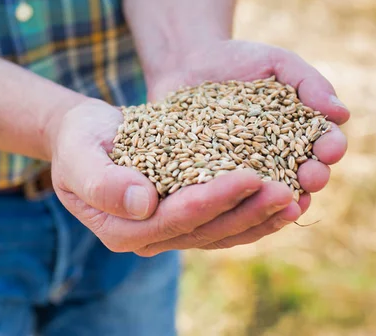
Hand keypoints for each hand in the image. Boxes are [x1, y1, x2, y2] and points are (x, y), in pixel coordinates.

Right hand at [50, 99, 302, 255]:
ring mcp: (166, 231)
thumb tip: (143, 203)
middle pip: (205, 230)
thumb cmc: (79, 140)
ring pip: (219, 231)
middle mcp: (146, 238)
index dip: (214, 199)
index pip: (174, 218)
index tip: (250, 176)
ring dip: (259, 218)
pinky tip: (283, 200)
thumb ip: (101, 182)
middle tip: (289, 190)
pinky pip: (222, 222)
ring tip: (296, 198)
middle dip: (247, 211)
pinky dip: (252, 213)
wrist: (86, 136)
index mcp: (121, 229)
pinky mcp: (182, 218)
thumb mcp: (78, 153)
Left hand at [143, 39, 349, 242]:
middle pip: (302, 174)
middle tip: (311, 177)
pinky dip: (234, 199)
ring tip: (285, 202)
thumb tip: (342, 114)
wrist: (188, 62)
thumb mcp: (276, 63)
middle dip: (312, 177)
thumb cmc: (239, 61)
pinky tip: (238, 203)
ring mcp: (245, 171)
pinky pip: (227, 192)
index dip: (330, 148)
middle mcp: (277, 159)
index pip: (323, 144)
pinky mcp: (213, 176)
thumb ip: (309, 83)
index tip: (329, 148)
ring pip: (268, 192)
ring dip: (280, 199)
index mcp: (300, 134)